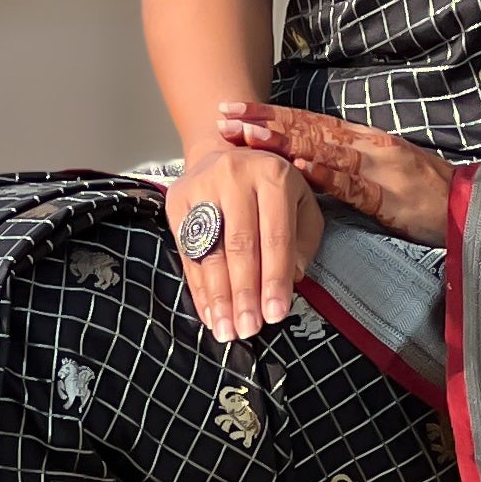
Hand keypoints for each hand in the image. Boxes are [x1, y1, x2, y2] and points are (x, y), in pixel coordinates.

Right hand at [167, 142, 320, 340]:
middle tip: (248, 330)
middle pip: (239, 246)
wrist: (223, 151)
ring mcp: (202, 187)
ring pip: (210, 252)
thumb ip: (303, 239)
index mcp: (274, 177)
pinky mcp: (177, 200)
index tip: (275, 315)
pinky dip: (199, 288)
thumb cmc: (270, 187)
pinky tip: (209, 313)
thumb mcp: (301, 202)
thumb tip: (291, 279)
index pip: (275, 236)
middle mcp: (236, 177)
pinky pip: (188, 253)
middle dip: (244, 294)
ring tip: (226, 330)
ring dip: (218, 298)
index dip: (275, 279)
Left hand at [218, 101, 455, 246]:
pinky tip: (298, 169)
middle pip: (309, 129)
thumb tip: (305, 165)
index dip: (273, 116)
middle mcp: (368, 146)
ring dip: (284, 142)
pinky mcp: (389, 196)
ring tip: (249, 136)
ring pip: (323, 151)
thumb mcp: (382, 172)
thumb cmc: (425, 194)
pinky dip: (325, 175)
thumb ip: (346, 167)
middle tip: (226, 116)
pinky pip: (352, 185)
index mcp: (365, 140)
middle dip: (266, 123)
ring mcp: (379, 168)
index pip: (311, 122)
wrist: (469, 207)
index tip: (237, 111)